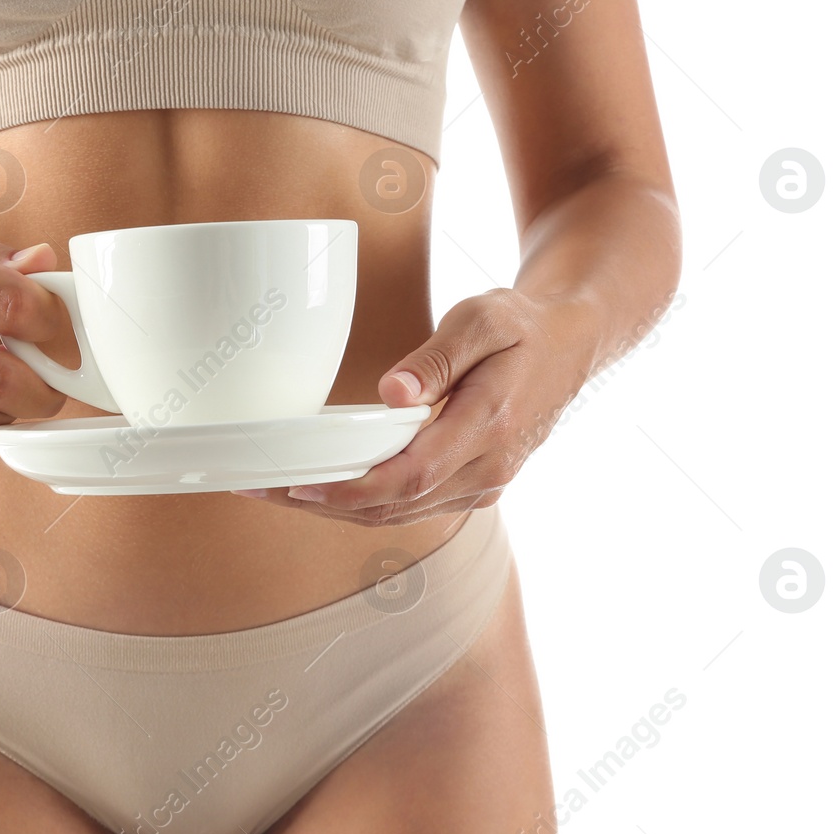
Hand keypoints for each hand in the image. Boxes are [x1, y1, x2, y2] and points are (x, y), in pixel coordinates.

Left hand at [232, 288, 598, 525]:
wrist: (573, 345)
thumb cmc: (523, 325)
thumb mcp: (484, 318)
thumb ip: (437, 357)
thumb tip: (392, 393)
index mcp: (490, 425)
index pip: (410, 476)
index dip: (350, 489)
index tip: (299, 487)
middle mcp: (489, 468)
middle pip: (395, 506)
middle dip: (324, 504)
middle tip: (259, 487)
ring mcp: (485, 484)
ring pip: (400, 515)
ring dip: (337, 510)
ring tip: (276, 491)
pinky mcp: (475, 487)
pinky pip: (412, 508)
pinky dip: (364, 504)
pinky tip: (324, 490)